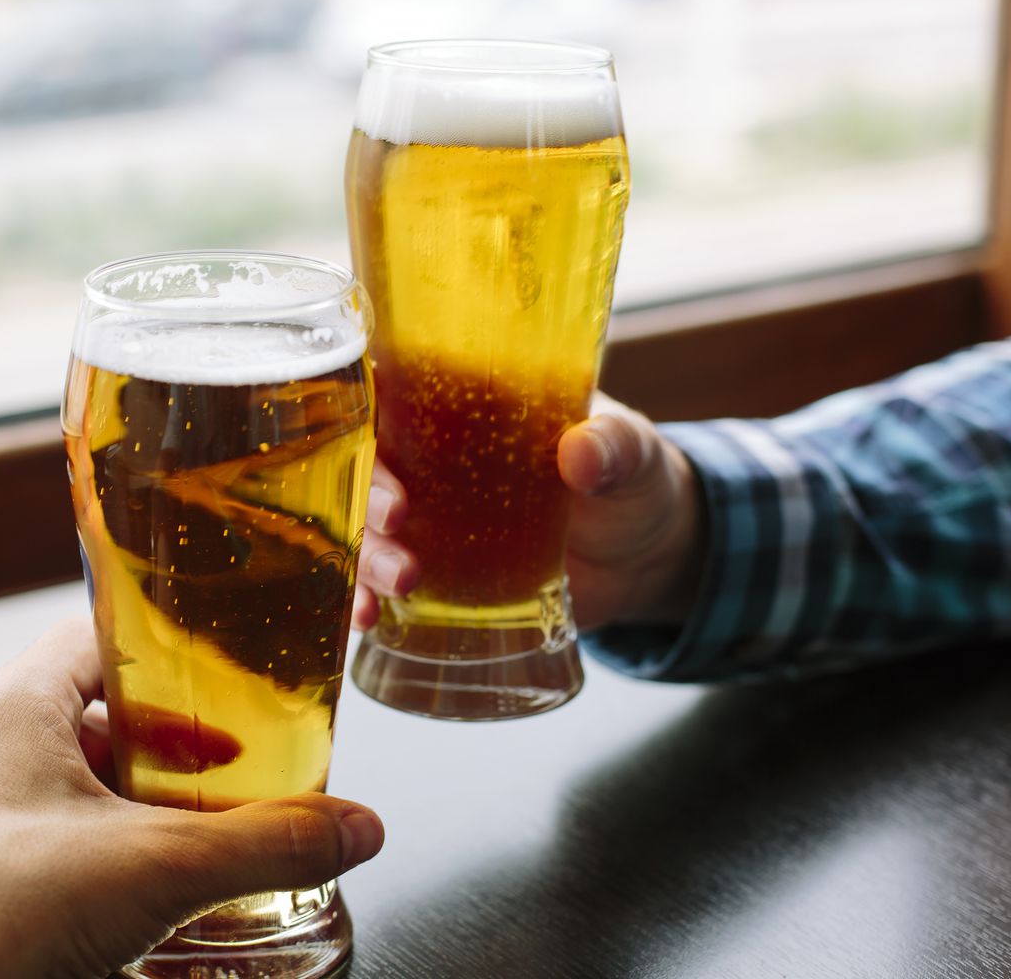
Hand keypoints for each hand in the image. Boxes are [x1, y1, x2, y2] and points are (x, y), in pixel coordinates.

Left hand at [0, 619, 384, 978]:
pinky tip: (139, 881)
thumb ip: (268, 842)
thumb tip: (354, 828)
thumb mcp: (161, 867)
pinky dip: (97, 840)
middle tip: (226, 765)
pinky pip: (43, 824)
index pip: (104, 632)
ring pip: (69, 771)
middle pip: (95, 706)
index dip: (173, 653)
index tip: (225, 680)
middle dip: (167, 739)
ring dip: (134, 794)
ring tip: (193, 828)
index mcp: (16, 703)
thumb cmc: (1, 911)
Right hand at [355, 392, 705, 630]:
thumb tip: (581, 453)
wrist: (645, 558)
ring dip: (367, 554)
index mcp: (467, 407)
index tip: (372, 437)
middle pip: (369, 466)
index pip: (390, 390)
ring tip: (399, 582)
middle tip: (395, 519)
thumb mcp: (631, 452)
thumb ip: (612, 447)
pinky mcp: (438, 576)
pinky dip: (366, 599)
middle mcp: (432, 461)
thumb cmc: (632, 479)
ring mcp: (430, 522)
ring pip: (368, 529)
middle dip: (367, 493)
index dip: (365, 410)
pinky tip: (365, 619)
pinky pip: (384, 584)